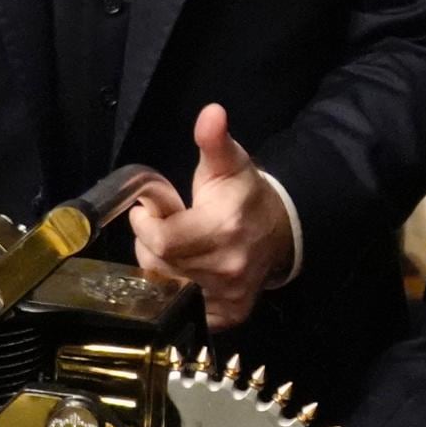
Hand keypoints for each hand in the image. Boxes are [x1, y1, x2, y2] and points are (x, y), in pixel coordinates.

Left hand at [128, 104, 294, 328]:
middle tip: (163, 227)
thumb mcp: (229, 162)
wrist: (280, 230)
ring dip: (162, 266)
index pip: (161, 239)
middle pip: (159, 264)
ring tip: (176, 246)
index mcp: (224, 227)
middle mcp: (228, 267)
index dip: (146, 224)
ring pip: (166, 287)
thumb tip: (211, 113)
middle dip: (150, 243)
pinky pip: (184, 309)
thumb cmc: (244, 194)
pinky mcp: (230, 314)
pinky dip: (177, 291)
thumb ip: (214, 140)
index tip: (149, 210)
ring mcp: (230, 295)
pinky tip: (188, 270)